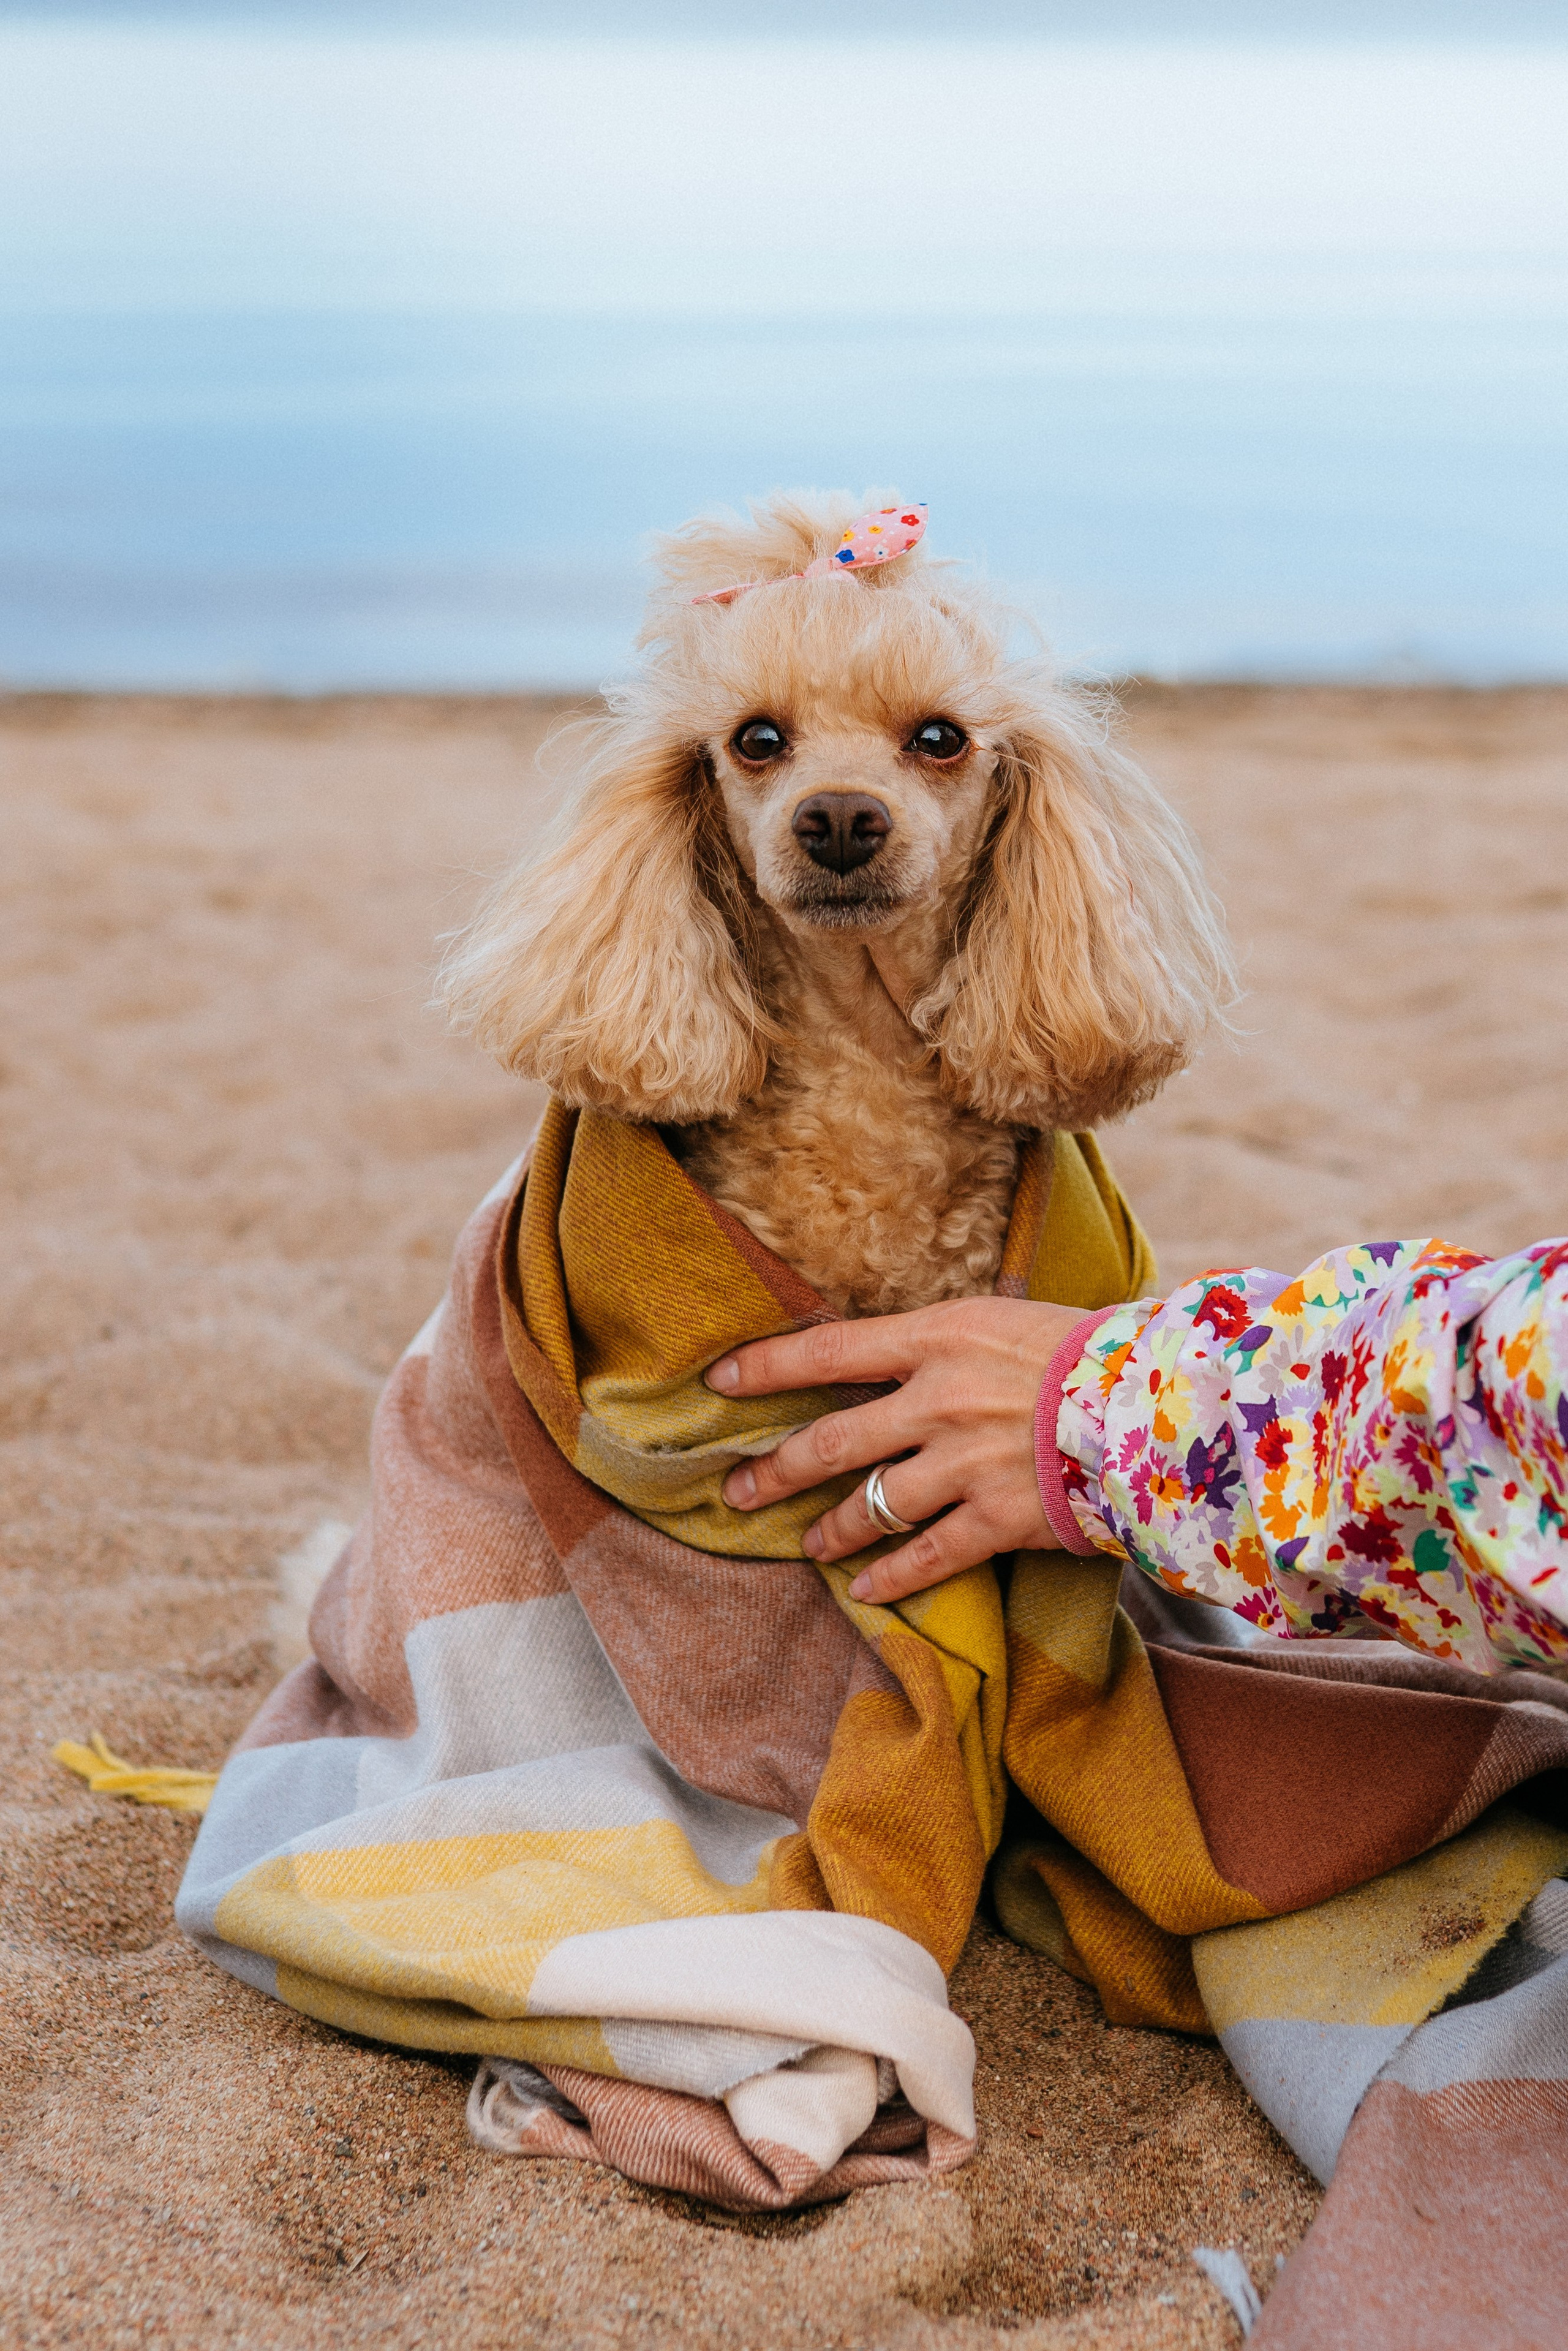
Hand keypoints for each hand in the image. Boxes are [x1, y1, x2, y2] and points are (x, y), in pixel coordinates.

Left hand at [705, 1297, 1087, 1605]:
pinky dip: (889, 1578)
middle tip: (739, 1488)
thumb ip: (950, 1343)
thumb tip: (907, 1353)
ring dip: (829, 1528)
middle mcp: (938, 1402)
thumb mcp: (1009, 1320)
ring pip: (870, 1505)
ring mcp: (964, 1464)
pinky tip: (865, 1591)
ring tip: (806, 1543)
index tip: (722, 1379)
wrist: (1164, 1404)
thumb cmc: (1094, 1349)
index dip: (768, 1366)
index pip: (829, 1349)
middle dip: (777, 1468)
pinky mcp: (998, 1519)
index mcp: (940, 1338)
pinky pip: (925, 1556)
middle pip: (832, 1440)